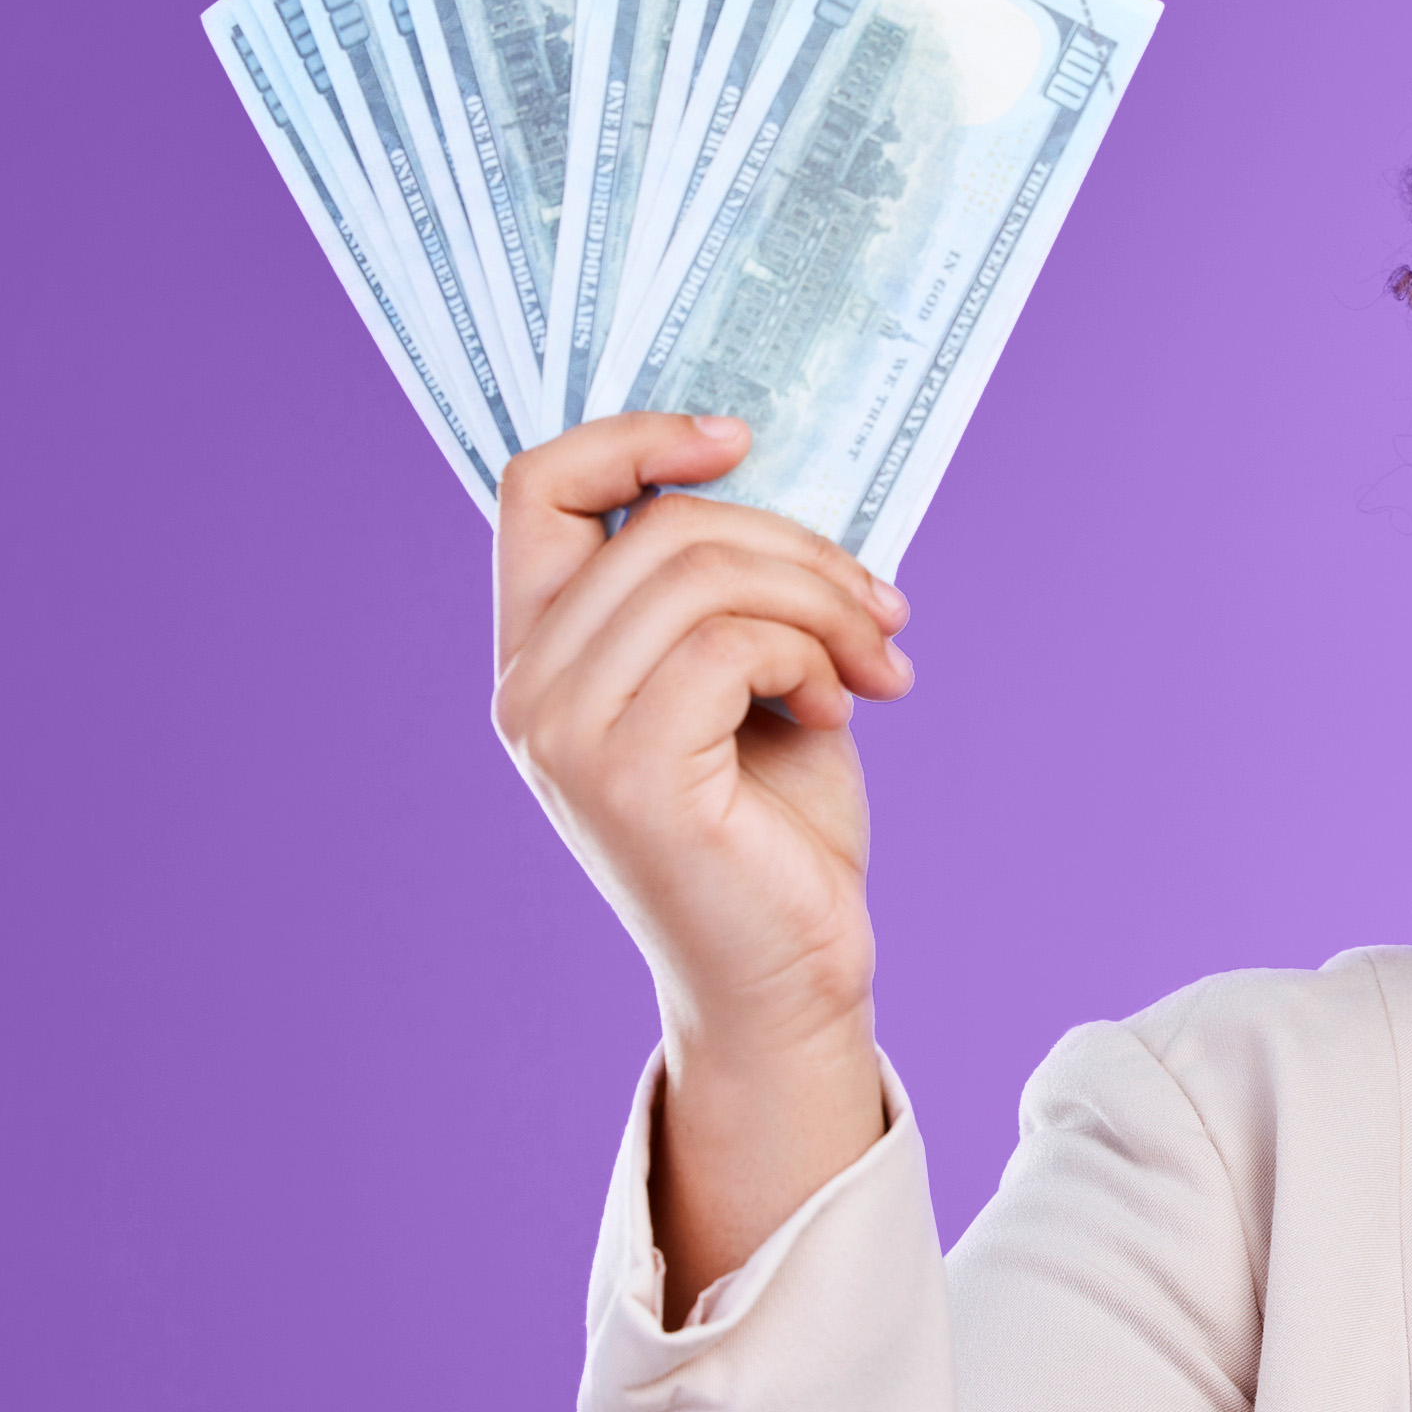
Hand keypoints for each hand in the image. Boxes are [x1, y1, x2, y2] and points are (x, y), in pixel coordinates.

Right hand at [492, 414, 915, 1304]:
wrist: (789, 975)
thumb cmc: (776, 828)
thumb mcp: (750, 677)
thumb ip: (732, 588)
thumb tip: (781, 473)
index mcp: (544, 652)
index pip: (538, 485)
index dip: (638, 436)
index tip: (742, 440)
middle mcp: (529, 687)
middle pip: (663, 526)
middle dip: (801, 549)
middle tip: (882, 606)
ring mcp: (564, 731)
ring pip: (705, 573)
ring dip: (824, 602)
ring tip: (878, 659)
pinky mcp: (627, 771)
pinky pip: (735, 643)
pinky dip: (813, 657)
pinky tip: (843, 708)